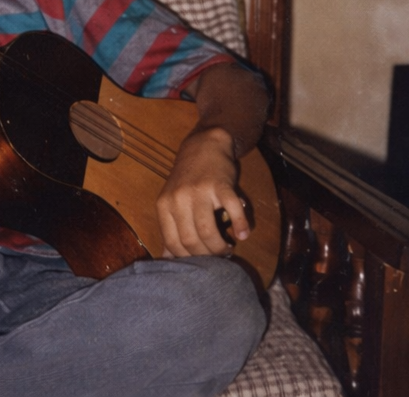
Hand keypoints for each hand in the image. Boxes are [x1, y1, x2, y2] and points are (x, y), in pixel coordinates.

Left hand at [156, 126, 249, 257]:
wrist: (203, 146)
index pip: (173, 242)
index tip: (200, 262)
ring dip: (220, 246)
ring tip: (228, 248)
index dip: (188, 258)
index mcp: (164, 205)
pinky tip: (243, 234)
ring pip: (208, 230)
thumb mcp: (172, 201)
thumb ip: (170, 228)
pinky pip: (232, 210)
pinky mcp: (220, 184)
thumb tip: (167, 258)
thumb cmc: (187, 179)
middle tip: (217, 256)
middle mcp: (178, 198)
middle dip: (206, 255)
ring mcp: (199, 191)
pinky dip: (240, 225)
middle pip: (191, 240)